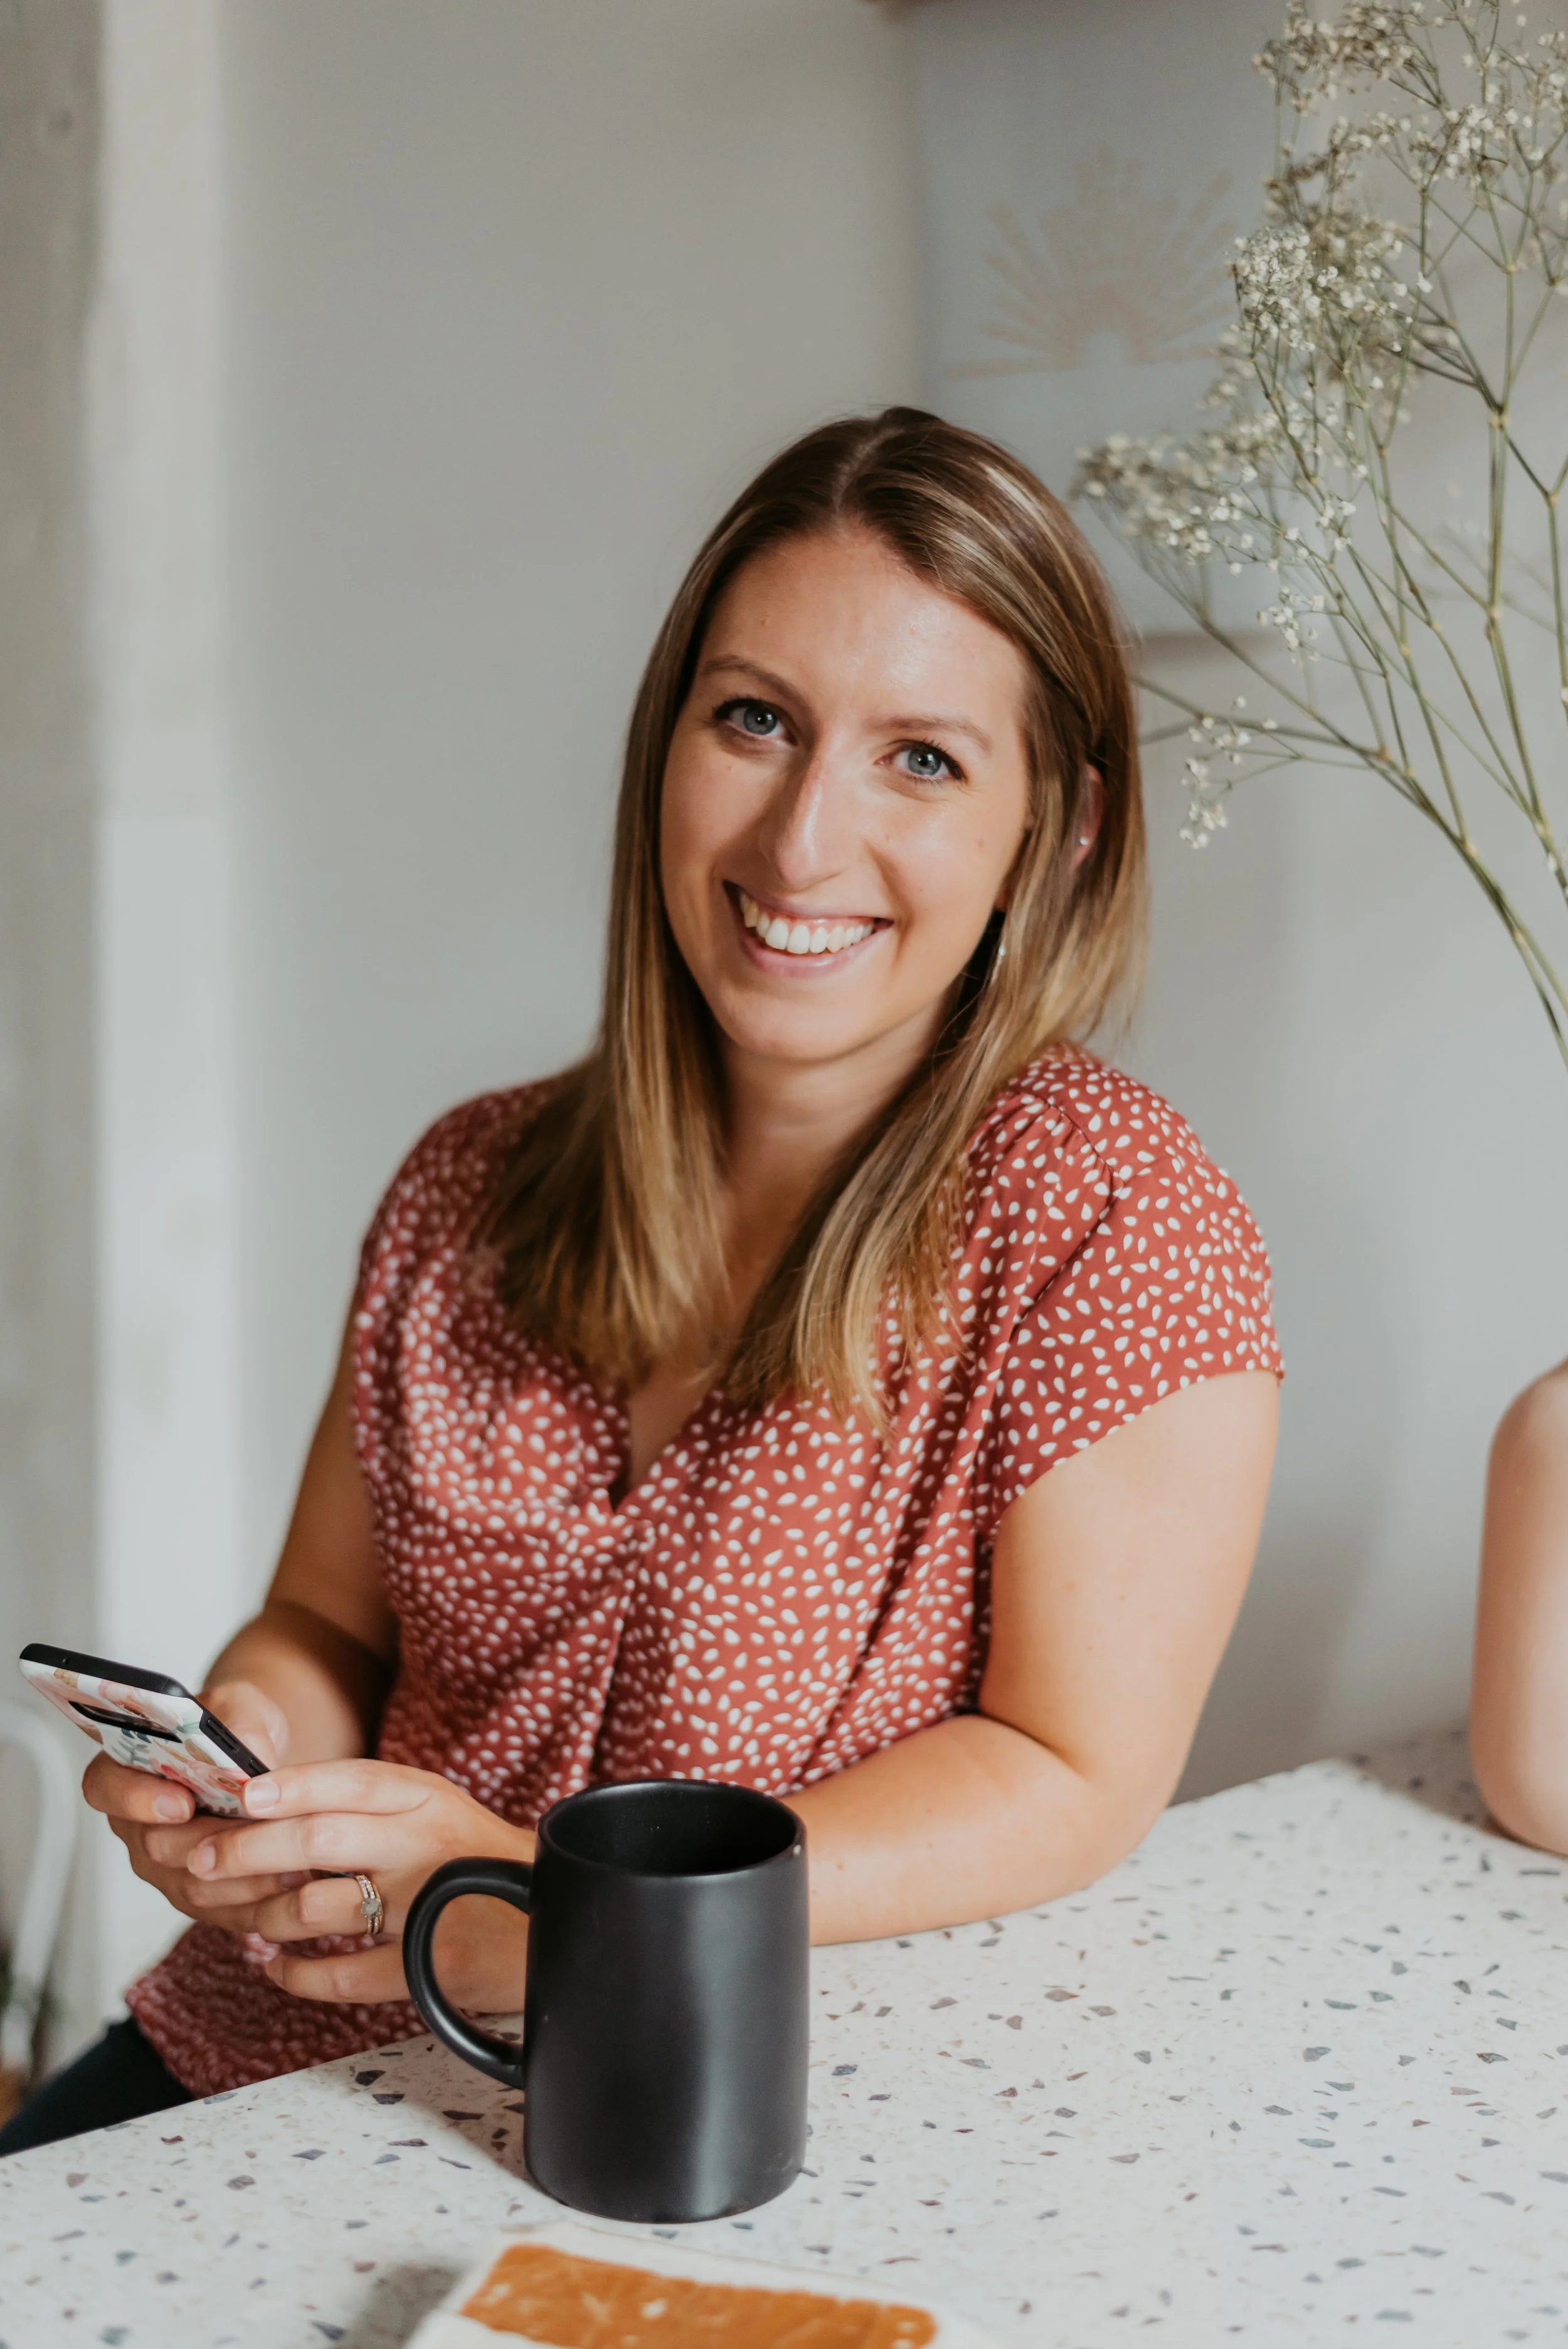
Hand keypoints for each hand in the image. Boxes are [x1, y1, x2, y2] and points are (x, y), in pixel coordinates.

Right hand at [83, 1680, 298, 1937]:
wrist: (265, 1766)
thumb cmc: (241, 1731)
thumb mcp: (243, 1707)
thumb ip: (241, 1724)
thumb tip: (251, 1755)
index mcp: (127, 1769)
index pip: (106, 1787)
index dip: (137, 1799)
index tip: (182, 1802)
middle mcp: (137, 1825)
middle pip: (155, 1846)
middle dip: (208, 1842)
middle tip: (254, 1835)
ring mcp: (164, 1867)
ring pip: (190, 1887)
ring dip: (239, 1877)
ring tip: (288, 1862)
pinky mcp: (199, 1896)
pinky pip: (219, 1912)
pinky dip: (257, 1900)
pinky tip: (293, 1883)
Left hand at [177, 1757, 534, 2008]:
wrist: (557, 1918)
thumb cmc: (481, 1863)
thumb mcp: (439, 1811)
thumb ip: (374, 1807)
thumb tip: (275, 1806)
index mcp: (427, 1799)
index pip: (348, 1781)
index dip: (289, 1786)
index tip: (238, 1794)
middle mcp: (423, 1844)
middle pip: (316, 1839)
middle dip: (246, 1851)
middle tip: (201, 1860)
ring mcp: (423, 1906)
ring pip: (316, 1906)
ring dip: (266, 1914)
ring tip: (245, 1919)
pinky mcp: (424, 1967)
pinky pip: (339, 1975)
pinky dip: (295, 1974)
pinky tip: (278, 1967)